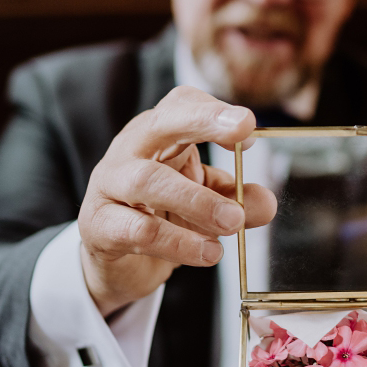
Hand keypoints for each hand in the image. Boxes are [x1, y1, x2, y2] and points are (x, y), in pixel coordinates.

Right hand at [77, 85, 276, 315]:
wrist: (117, 263)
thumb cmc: (162, 216)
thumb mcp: (206, 203)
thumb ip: (237, 200)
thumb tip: (267, 203)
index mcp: (160, 136)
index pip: (182, 103)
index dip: (214, 109)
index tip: (249, 128)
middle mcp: (131, 150)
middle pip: (161, 122)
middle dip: (202, 121)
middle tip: (242, 131)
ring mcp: (109, 185)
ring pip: (148, 180)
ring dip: (197, 201)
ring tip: (233, 222)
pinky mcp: (99, 225)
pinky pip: (138, 229)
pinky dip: (177, 242)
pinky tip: (208, 253)